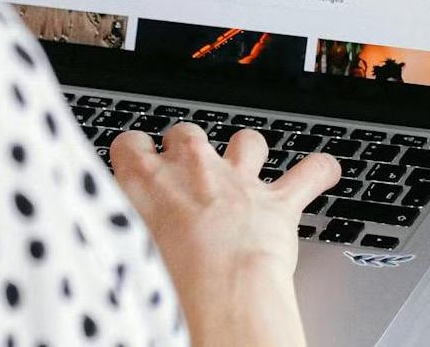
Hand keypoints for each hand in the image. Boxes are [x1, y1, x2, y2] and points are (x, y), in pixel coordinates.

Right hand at [111, 123, 340, 346]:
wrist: (217, 296)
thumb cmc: (163, 285)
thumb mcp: (116, 256)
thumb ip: (115, 234)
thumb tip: (106, 242)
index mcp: (144, 182)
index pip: (131, 144)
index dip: (137, 155)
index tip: (137, 166)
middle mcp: (193, 171)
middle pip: (187, 134)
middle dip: (187, 147)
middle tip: (185, 174)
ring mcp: (239, 182)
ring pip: (246, 142)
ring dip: (247, 152)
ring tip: (246, 166)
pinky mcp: (279, 201)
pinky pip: (310, 172)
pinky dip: (319, 171)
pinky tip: (323, 171)